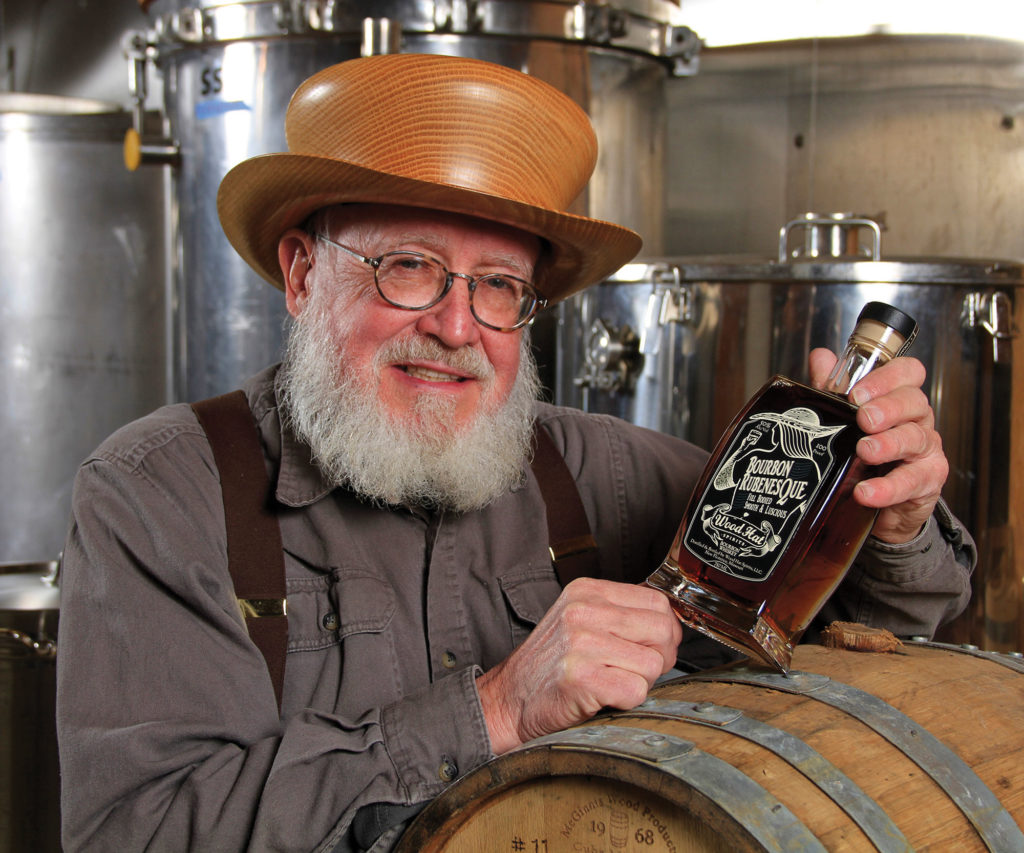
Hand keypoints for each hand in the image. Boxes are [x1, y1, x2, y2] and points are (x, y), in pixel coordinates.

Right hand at [476, 578, 681, 753]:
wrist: (508, 700)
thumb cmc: (549, 666)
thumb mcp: (579, 621)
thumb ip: (620, 615)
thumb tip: (671, 623)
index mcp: (586, 591)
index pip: (656, 601)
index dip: (665, 630)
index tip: (653, 647)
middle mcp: (583, 611)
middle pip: (662, 631)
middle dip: (659, 658)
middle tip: (634, 671)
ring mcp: (581, 642)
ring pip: (653, 664)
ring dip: (640, 683)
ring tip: (610, 683)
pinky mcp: (581, 677)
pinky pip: (636, 691)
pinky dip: (626, 702)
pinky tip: (601, 697)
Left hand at [809, 349, 947, 542]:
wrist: (881, 504)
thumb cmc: (867, 454)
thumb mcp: (846, 418)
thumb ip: (834, 388)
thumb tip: (822, 358)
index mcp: (899, 398)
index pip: (908, 373)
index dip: (887, 377)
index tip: (858, 391)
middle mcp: (916, 419)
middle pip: (913, 402)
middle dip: (887, 408)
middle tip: (864, 418)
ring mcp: (925, 449)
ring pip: (915, 438)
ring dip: (889, 444)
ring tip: (865, 451)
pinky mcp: (927, 480)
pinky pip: (911, 481)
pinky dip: (887, 488)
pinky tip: (866, 491)